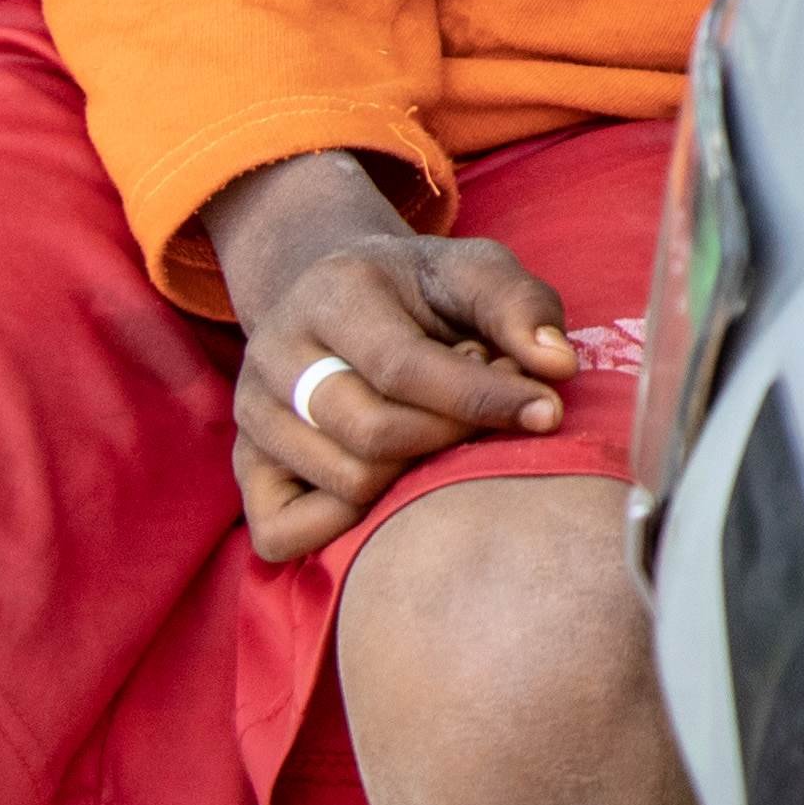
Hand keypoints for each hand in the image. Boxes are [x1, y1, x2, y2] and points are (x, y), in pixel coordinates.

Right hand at [215, 152, 574, 561]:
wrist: (334, 294)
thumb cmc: (419, 291)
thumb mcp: (474, 271)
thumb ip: (520, 306)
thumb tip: (558, 368)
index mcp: (332, 294)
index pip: (403, 368)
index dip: (481, 398)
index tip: (547, 411)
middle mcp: (275, 355)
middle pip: (374, 434)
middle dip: (449, 435)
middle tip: (480, 414)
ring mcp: (252, 416)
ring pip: (344, 483)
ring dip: (412, 476)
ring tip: (436, 431)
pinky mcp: (245, 468)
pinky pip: (283, 533)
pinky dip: (343, 527)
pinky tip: (390, 485)